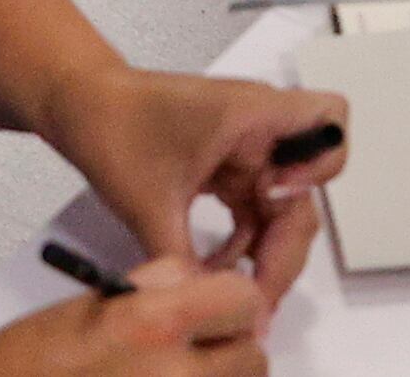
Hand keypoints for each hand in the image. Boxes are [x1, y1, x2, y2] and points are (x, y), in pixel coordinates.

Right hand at [0, 263, 271, 371]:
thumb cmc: (35, 357)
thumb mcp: (101, 299)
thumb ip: (162, 284)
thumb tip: (205, 284)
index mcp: (157, 323)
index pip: (244, 300)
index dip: (235, 300)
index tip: (223, 305)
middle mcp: (176, 373)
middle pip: (253, 356)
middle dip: (232, 347)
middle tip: (199, 346)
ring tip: (173, 371)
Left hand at [42, 67, 345, 307]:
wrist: (81, 106)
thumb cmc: (113, 124)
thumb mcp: (148, 201)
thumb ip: (183, 259)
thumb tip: (202, 303)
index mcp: (252, 112)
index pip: (329, 119)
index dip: (320, 164)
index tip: (278, 199)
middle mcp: (259, 128)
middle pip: (306, 190)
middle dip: (286, 245)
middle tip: (259, 293)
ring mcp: (246, 150)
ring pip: (282, 209)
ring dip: (266, 253)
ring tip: (238, 292)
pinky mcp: (229, 169)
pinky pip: (255, 213)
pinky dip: (244, 245)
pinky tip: (215, 269)